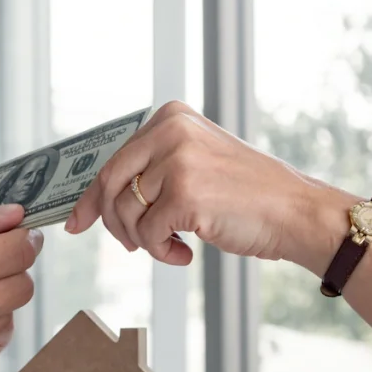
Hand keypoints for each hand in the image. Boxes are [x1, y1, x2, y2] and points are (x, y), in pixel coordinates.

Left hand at [65, 101, 324, 269]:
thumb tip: (99, 201)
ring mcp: (178, 161)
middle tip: (131, 245)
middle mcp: (171, 131)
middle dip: (113, 223)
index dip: (91, 198)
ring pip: (127, 213)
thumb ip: (153, 169)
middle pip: (111, 185)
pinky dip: (162, 252)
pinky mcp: (185, 194)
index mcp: (171, 117)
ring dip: (145, 241)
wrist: (295, 212)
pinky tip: (186, 253)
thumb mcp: (196, 162)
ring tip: (173, 244)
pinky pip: (148, 235)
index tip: (77, 223)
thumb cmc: (248, 195)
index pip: (114, 160)